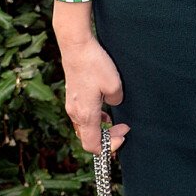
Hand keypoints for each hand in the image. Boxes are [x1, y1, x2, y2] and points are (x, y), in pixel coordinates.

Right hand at [59, 36, 128, 153]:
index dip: (108, 148)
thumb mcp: (114, 85)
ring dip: (100, 129)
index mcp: (86, 115)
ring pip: (85, 128)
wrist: (76, 47)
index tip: (123, 135)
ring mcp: (71, 106)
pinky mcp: (72, 97)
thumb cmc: (95, 65)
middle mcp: (75, 114)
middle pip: (88, 139)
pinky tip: (104, 109)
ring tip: (115, 121)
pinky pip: (82, 117)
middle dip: (107, 138)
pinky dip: (94, 119)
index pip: (92, 146)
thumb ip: (116, 101)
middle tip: (124, 128)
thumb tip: (113, 103)